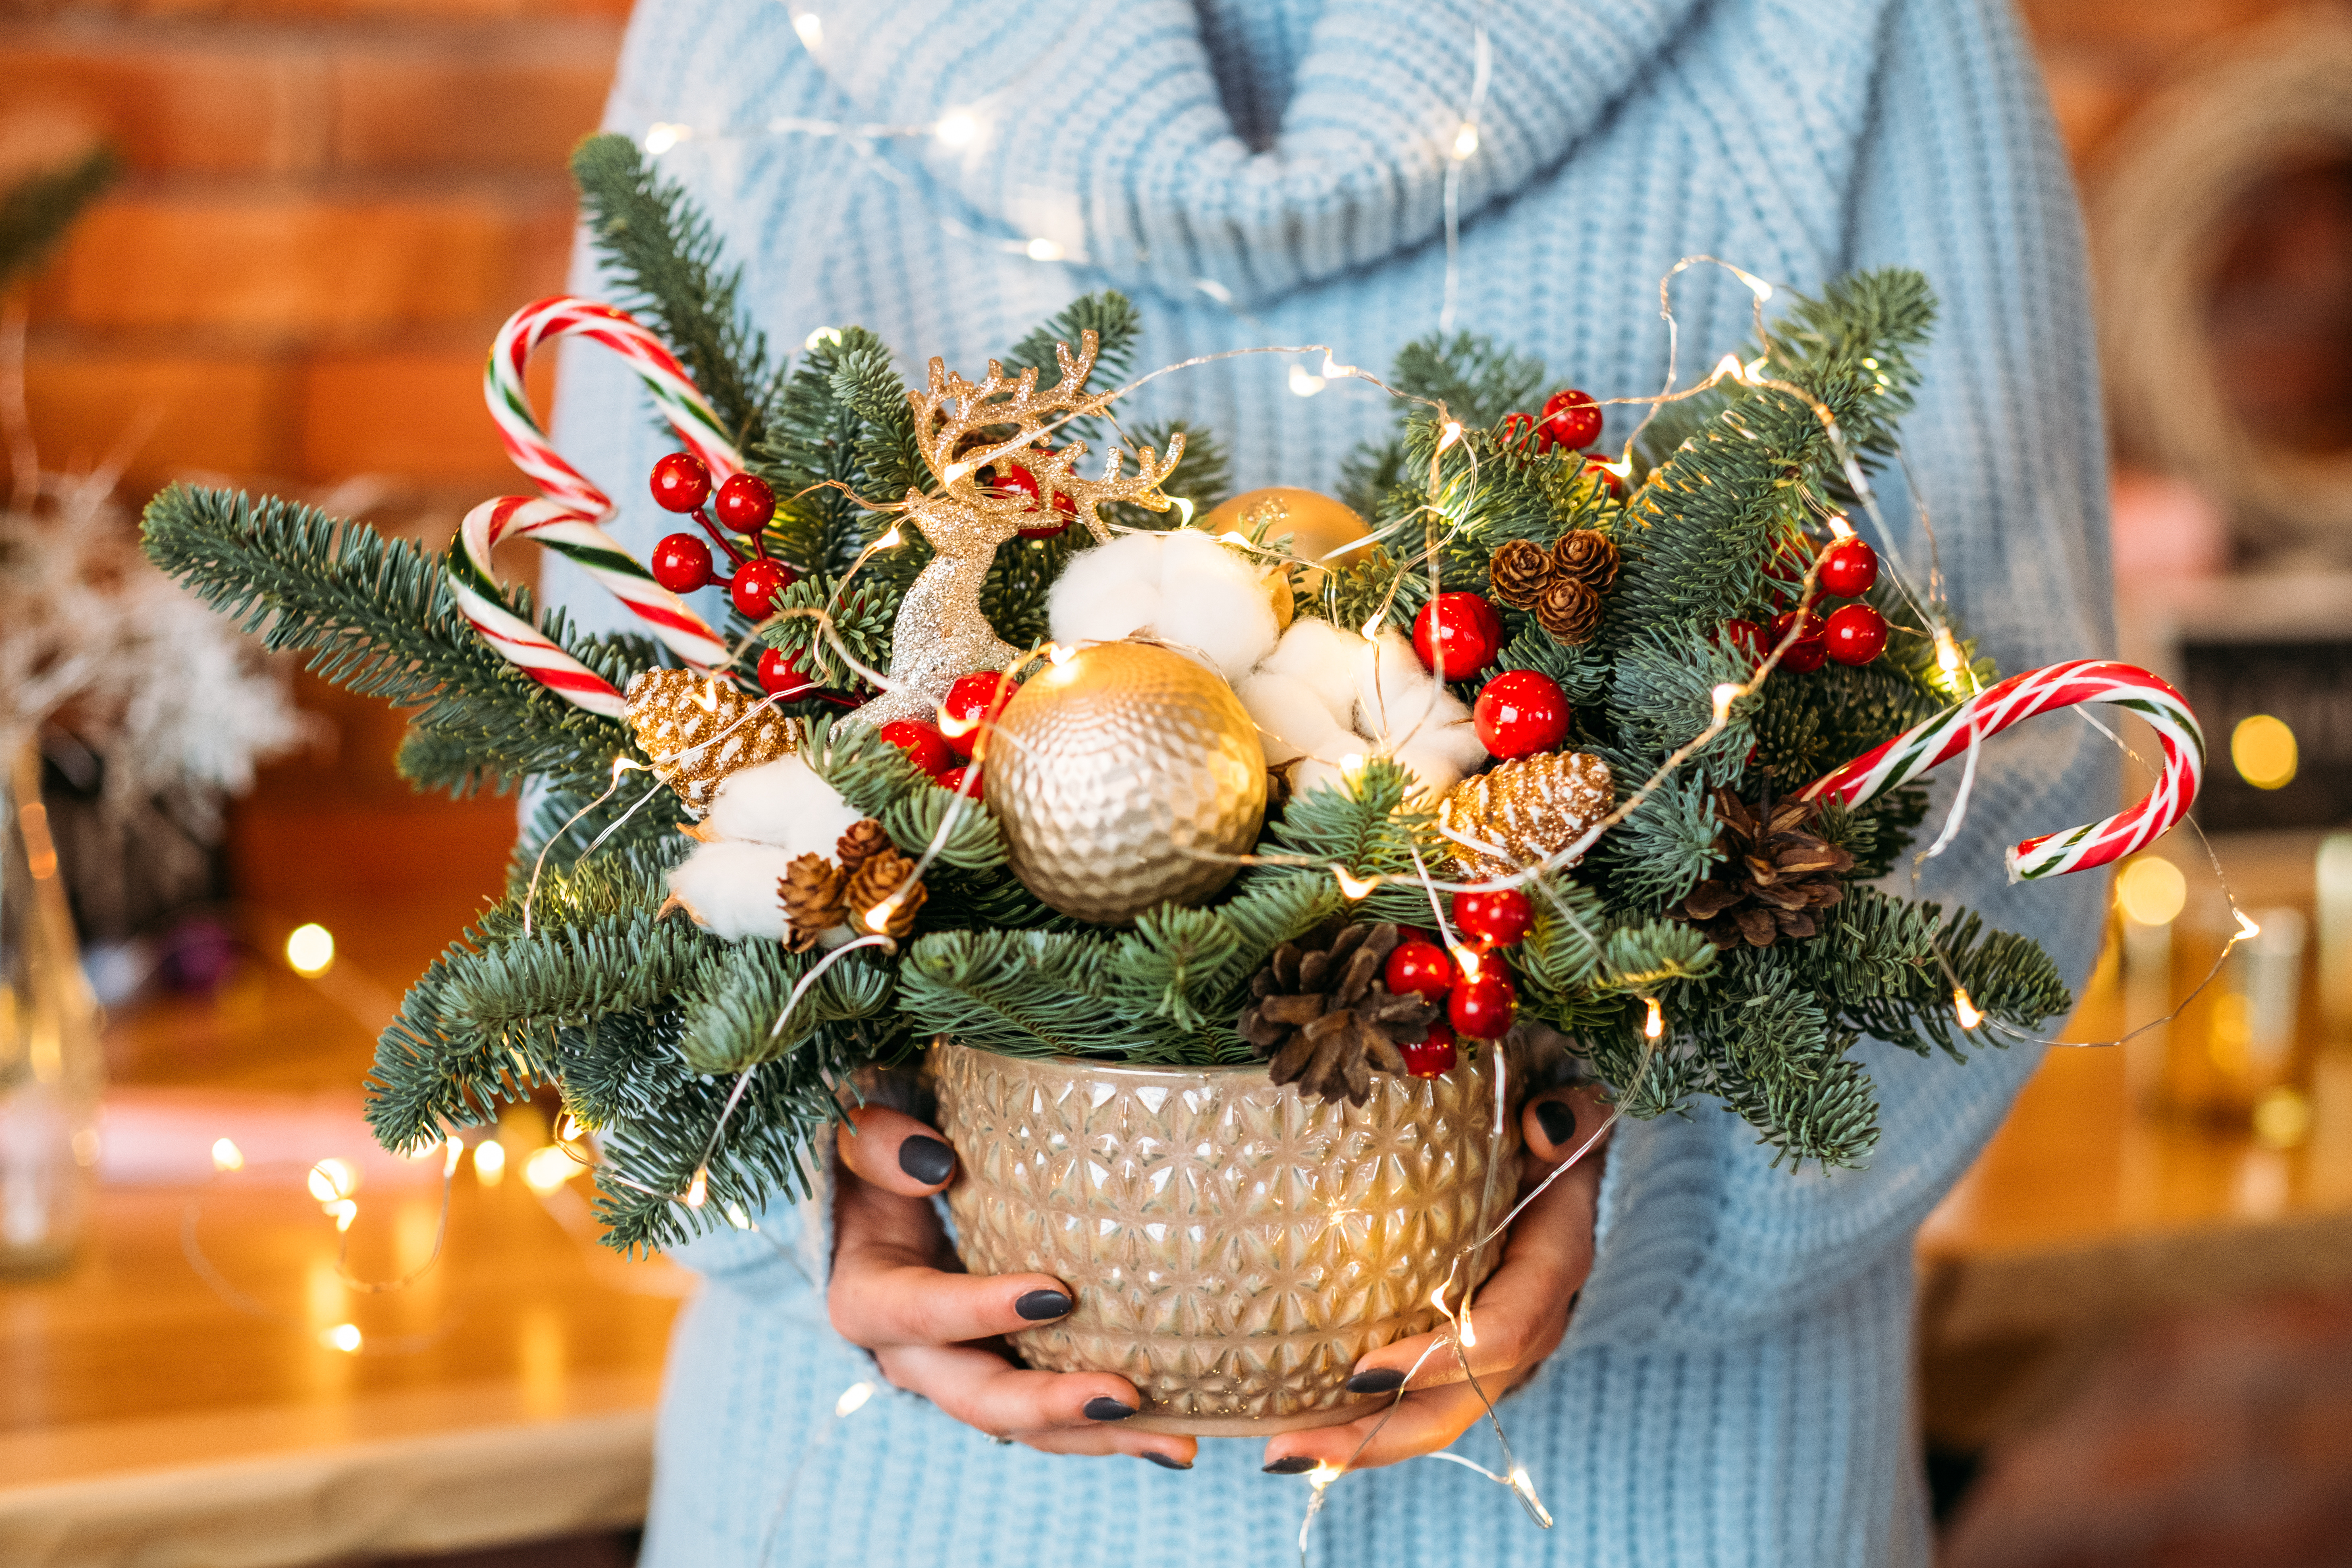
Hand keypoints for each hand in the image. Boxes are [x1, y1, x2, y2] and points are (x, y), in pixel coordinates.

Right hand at [827, 1104, 1196, 1468]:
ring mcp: (962, 1377)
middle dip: (1052, 1405)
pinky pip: (1055, 1417)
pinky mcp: (1005, 1377)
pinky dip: (1111, 1430)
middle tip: (1124, 1397)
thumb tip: (936, 1163)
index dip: (983, 1310)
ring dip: (1100, 1437)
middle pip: (980, 1398)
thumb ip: (879, 1145)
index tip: (1058, 1294)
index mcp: (870, 1301)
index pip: (924, 1312)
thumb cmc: (874, 1169)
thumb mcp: (859, 1145)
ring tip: (1178, 1445)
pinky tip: (1178, 1435)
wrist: (873, 1215)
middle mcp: (913, 1358)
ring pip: (1029, 1427)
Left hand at [1260, 1083, 1609, 1475]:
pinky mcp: (1460, 1349)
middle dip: (1378, 1438)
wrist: (1572, 1172)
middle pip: (1456, 1404)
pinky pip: (1416, 1396)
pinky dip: (1364, 1419)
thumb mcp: (1572, 1120)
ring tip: (1280, 1453)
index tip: (1360, 1373)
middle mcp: (1524, 1326)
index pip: (1499, 1332)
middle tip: (1291, 1449)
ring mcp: (1492, 1349)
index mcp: (1550, 1271)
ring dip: (1359, 1442)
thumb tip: (1546, 1124)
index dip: (1437, 1360)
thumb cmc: (1556, 1140)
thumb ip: (1570, 1120)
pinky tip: (1297, 1425)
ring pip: (1431, 1414)